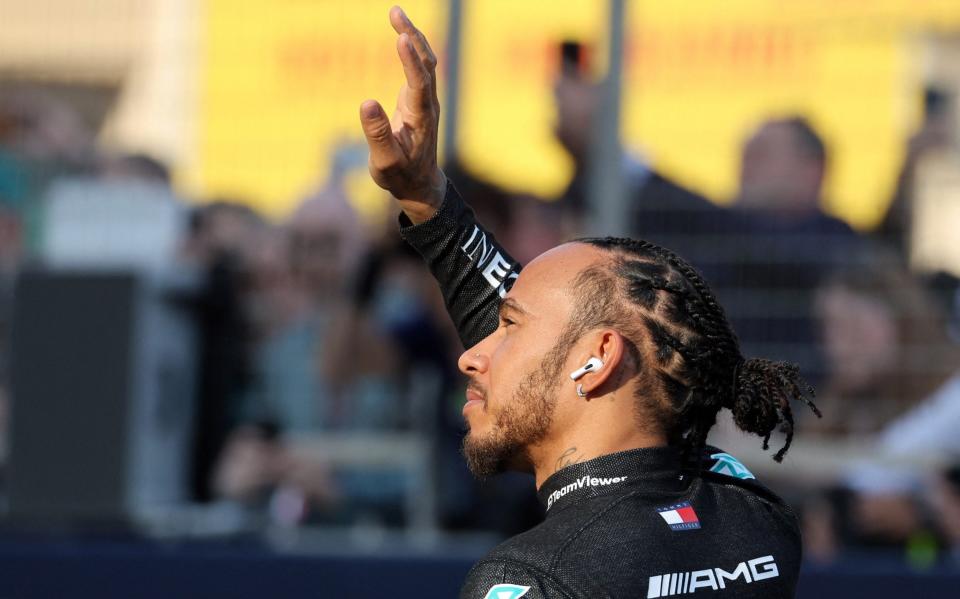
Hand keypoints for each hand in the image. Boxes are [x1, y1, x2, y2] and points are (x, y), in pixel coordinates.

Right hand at [360, 6, 444, 223]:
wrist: (419, 184)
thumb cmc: (400, 176)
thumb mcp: (384, 162)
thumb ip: (376, 134)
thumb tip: (366, 102)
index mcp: (420, 120)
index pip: (419, 84)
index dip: (410, 61)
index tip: (400, 37)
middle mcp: (427, 105)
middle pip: (426, 64)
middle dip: (412, 37)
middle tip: (395, 12)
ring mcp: (426, 100)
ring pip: (425, 62)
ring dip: (413, 36)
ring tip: (396, 13)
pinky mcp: (420, 98)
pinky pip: (420, 66)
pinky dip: (412, 46)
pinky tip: (401, 32)